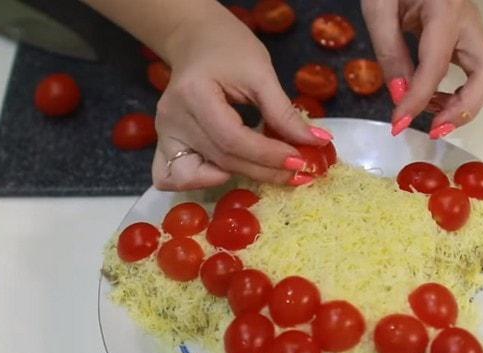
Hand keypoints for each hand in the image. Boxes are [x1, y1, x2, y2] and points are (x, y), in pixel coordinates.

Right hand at [151, 4, 330, 190]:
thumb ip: (284, 112)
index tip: (300, 160)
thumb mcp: (261, 73)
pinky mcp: (165, 143)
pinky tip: (228, 171)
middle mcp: (172, 118)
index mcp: (194, 94)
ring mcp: (164, 133)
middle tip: (298, 171)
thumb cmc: (229, 49)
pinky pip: (173, 177)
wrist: (197, 40)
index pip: (232, 139)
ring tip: (269, 169)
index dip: (268, 155)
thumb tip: (318, 142)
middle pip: (222, 159)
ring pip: (202, 174)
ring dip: (241, 177)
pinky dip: (201, 182)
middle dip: (264, 170)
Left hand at [361, 0, 482, 138]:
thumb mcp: (379, 7)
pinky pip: (482, 73)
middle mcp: (470, 23)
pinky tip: (437, 98)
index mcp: (446, 10)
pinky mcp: (470, 38)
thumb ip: (389, 51)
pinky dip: (466, 94)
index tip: (399, 124)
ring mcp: (475, 30)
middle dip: (462, 110)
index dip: (418, 99)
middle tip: (432, 129)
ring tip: (433, 114)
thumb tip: (400, 96)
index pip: (436, 66)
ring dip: (468, 104)